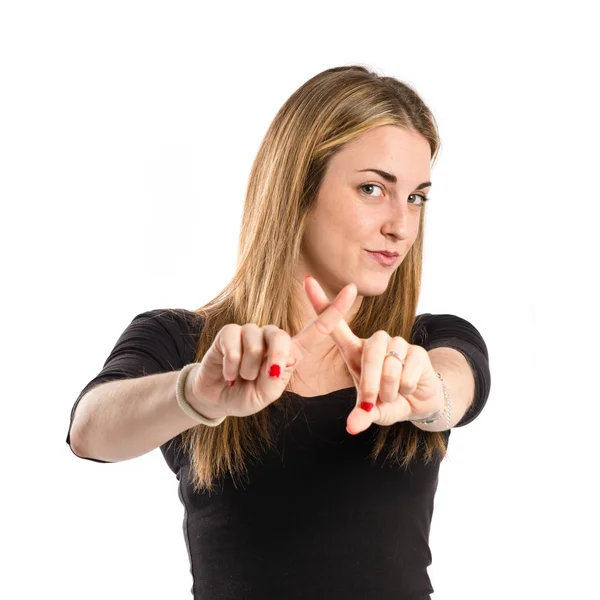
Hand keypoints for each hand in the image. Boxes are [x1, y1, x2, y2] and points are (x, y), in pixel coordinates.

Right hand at [187, 281, 358, 418]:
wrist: (217, 399)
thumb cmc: (247, 395)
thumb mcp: (266, 394)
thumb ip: (275, 380)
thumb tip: (275, 362)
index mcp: (292, 352)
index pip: (317, 328)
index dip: (335, 308)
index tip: (352, 289)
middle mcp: (273, 337)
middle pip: (281, 337)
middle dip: (271, 361)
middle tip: (260, 378)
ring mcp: (251, 332)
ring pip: (255, 342)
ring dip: (247, 368)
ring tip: (241, 377)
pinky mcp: (229, 332)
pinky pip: (233, 340)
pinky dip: (231, 363)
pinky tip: (228, 373)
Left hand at [303, 275, 443, 434]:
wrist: (420, 401)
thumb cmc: (387, 400)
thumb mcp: (372, 409)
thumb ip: (362, 415)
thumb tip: (353, 427)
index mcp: (356, 351)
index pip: (336, 324)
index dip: (321, 303)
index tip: (307, 280)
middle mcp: (375, 342)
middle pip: (369, 352)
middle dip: (370, 382)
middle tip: (373, 401)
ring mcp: (398, 344)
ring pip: (388, 364)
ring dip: (389, 388)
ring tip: (392, 395)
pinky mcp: (417, 351)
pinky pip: (407, 371)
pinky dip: (405, 388)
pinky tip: (408, 389)